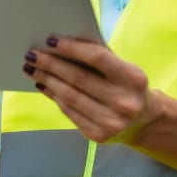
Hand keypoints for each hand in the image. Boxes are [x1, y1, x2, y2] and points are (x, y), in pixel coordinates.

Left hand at [22, 37, 163, 143]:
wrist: (144, 120)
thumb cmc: (129, 86)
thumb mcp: (125, 68)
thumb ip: (102, 56)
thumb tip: (64, 44)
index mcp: (133, 78)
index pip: (97, 58)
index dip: (72, 48)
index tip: (50, 40)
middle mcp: (123, 102)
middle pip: (78, 78)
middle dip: (51, 64)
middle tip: (32, 54)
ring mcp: (111, 122)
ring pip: (70, 97)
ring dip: (47, 81)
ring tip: (32, 69)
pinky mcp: (98, 136)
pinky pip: (69, 112)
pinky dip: (54, 97)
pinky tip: (44, 86)